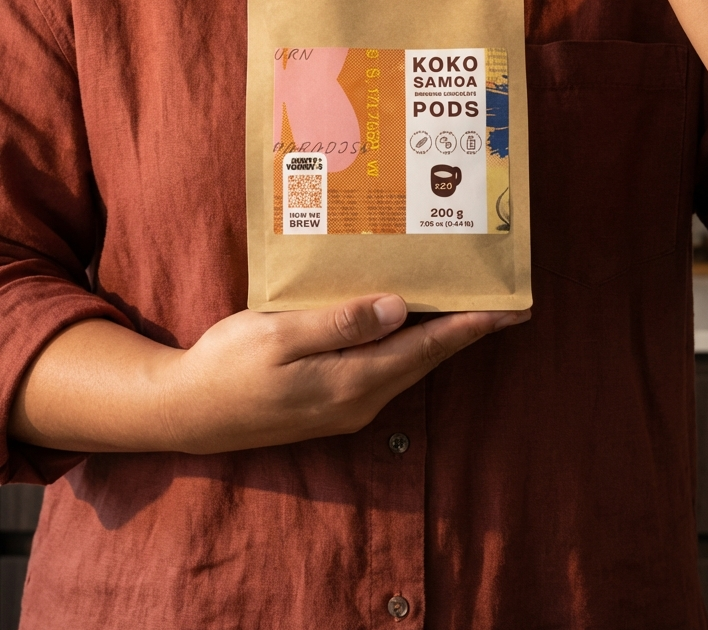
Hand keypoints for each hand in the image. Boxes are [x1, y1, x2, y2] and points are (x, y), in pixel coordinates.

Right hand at [10, 296, 529, 454]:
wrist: (186, 412)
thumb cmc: (229, 365)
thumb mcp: (281, 335)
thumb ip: (342, 323)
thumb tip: (400, 309)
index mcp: (352, 382)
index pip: (425, 348)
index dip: (469, 328)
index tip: (511, 310)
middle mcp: (358, 401)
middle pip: (423, 358)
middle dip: (464, 331)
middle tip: (503, 305)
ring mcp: (344, 406)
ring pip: (405, 364)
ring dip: (435, 337)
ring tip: (462, 306)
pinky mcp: (328, 401)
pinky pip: (382, 369)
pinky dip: (403, 344)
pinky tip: (402, 322)